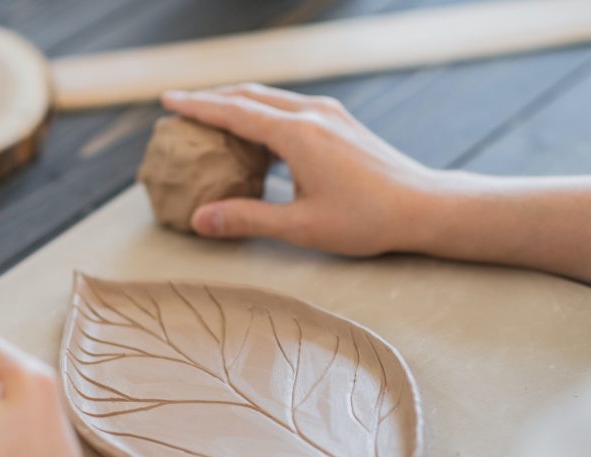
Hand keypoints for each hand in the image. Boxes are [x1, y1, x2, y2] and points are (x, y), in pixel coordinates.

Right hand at [162, 83, 475, 255]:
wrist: (423, 206)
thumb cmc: (366, 220)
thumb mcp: (301, 227)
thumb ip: (247, 219)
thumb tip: (200, 220)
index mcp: (296, 133)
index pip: (233, 112)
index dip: (196, 106)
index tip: (167, 101)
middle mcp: (312, 113)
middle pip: (250, 95)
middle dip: (212, 99)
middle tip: (182, 107)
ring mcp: (330, 114)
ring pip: (272, 98)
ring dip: (239, 104)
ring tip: (213, 118)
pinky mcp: (342, 123)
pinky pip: (291, 108)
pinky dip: (264, 114)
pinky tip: (260, 134)